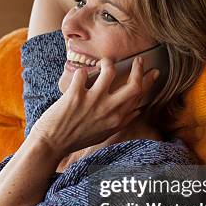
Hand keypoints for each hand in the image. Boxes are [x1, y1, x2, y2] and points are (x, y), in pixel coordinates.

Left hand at [29, 56, 158, 156]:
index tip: (153, 71)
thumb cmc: (77, 139)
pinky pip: (82, 73)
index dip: (148, 82)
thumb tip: (137, 111)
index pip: (139, 97)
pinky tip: (79, 75)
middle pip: (134, 85)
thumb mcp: (104, 133)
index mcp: (117, 119)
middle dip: (138, 69)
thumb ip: (121, 121)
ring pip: (110, 71)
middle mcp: (108, 110)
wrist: (51, 145)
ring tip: (104, 62)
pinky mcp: (75, 96)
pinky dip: (81, 71)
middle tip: (137, 60)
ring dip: (108, 62)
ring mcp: (93, 102)